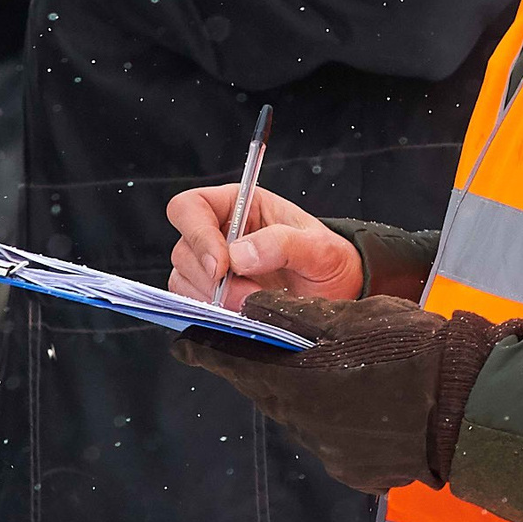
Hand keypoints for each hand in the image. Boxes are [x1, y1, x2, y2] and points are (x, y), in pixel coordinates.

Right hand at [166, 184, 362, 307]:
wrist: (339, 295)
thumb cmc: (331, 262)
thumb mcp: (320, 248)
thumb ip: (282, 244)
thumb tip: (239, 255)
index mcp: (240, 206)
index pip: (191, 207)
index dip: (197, 234)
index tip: (223, 266)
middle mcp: (220, 234)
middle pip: (184, 250)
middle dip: (213, 279)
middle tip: (250, 295)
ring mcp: (214, 268)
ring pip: (183, 280)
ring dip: (214, 300)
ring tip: (254, 305)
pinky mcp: (213, 298)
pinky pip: (192, 305)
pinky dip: (212, 314)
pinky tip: (242, 315)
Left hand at [171, 292, 522, 492]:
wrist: (470, 404)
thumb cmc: (411, 347)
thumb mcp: (352, 316)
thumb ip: (293, 317)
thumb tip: (245, 309)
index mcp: (294, 381)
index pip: (228, 362)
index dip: (203, 347)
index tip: (182, 337)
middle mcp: (302, 423)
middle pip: (265, 390)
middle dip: (263, 366)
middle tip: (269, 344)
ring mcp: (330, 452)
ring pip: (301, 414)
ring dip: (307, 393)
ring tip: (339, 370)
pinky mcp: (357, 471)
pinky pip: (334, 439)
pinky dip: (341, 419)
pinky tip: (368, 402)